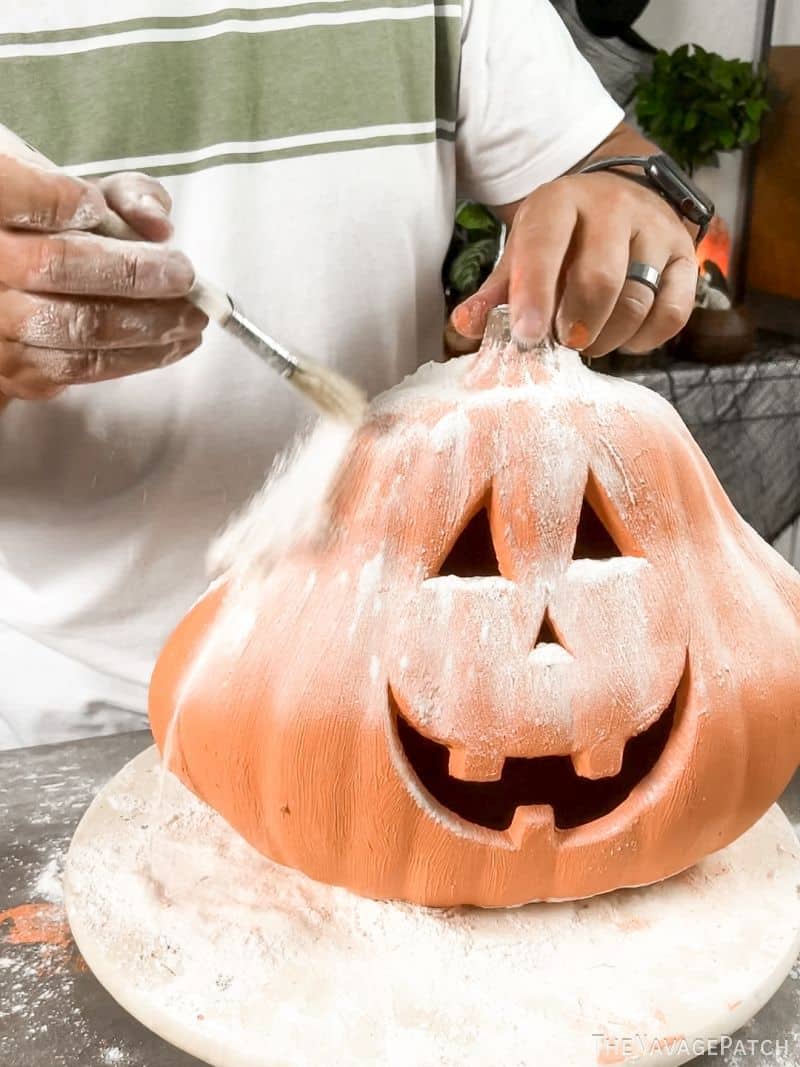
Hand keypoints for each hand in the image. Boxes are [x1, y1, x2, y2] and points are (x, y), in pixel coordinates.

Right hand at [0, 154, 205, 401]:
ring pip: (75, 326)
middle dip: (132, 272)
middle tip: (185, 275)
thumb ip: (125, 196)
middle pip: (55, 266)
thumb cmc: (56, 230)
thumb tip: (159, 225)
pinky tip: (173, 343)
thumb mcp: (83, 193)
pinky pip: (82, 367)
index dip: (64, 200)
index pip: (18, 194)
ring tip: (193, 316)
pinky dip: (138, 357)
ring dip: (148, 325)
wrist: (13, 290)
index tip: (100, 206)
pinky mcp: (17, 370)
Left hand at [449, 172, 697, 357]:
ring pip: (638, 300)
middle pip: (600, 280)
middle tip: (564, 342)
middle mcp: (613, 207)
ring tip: (588, 342)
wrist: (618, 199)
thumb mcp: (523, 251)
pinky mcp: (686, 256)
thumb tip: (466, 326)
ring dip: (608, 338)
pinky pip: (673, 312)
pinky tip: (624, 338)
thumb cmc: (561, 238)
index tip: (526, 338)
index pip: (546, 248)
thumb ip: (496, 292)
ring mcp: (656, 230)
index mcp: (560, 202)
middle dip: (577, 325)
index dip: (534, 297)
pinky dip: (646, 339)